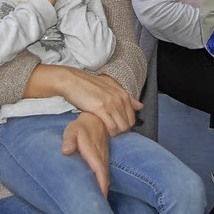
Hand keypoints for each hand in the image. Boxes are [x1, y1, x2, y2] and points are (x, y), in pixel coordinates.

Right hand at [25, 65, 142, 135]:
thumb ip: (127, 97)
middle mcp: (119, 98)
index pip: (132, 117)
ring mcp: (111, 103)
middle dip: (121, 130)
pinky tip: (102, 130)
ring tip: (107, 132)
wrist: (72, 81)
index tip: (116, 126)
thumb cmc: (90, 85)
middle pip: (128, 123)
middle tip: (111, 131)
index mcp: (123, 94)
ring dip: (115, 133)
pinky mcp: (100, 108)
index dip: (125, 125)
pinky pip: (111, 126)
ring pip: (121, 126)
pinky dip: (109, 131)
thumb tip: (141, 106)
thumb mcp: (111, 88)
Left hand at [62, 112, 109, 196]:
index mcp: (93, 151)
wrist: (95, 118)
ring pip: (105, 173)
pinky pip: (105, 169)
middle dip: (103, 189)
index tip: (101, 194)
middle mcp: (101, 155)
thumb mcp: (72, 130)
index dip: (101, 183)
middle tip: (100, 202)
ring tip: (100, 198)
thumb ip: (69, 140)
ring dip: (104, 185)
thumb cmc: (82, 125)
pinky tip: (101, 186)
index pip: (99, 170)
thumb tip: (66, 150)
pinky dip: (104, 179)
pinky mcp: (104, 155)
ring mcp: (104, 155)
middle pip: (104, 175)